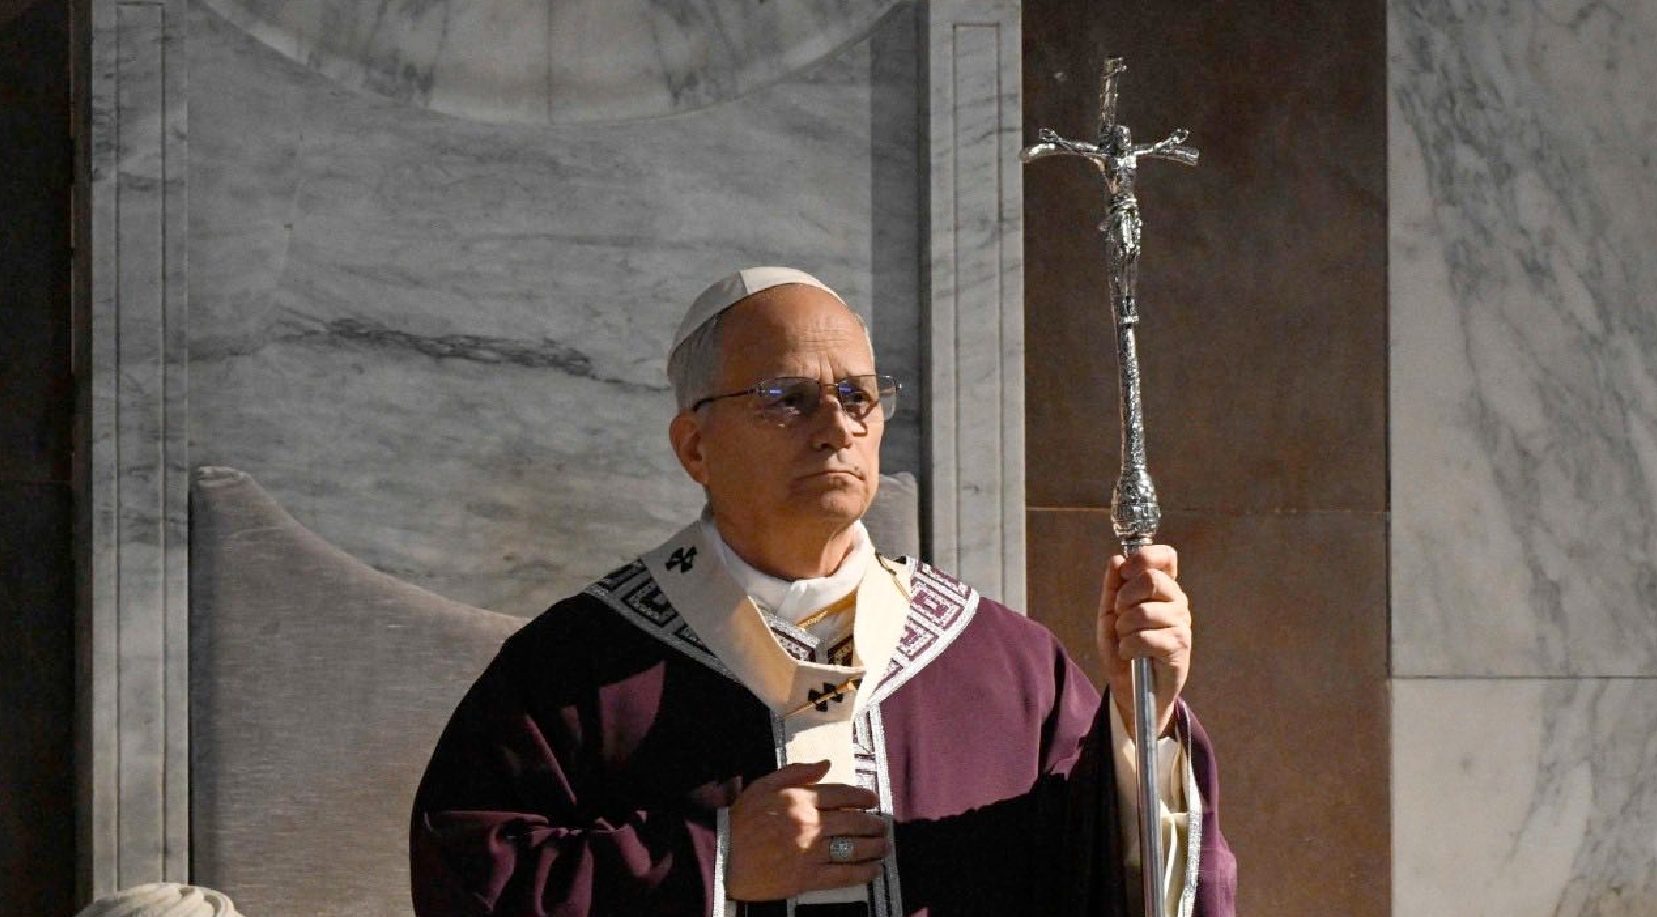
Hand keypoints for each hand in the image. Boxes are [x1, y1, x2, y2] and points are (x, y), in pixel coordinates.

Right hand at [725, 760, 888, 900]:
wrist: (720, 856)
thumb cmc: (739, 820)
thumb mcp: (764, 785)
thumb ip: (797, 773)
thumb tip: (826, 764)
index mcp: (800, 799)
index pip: (842, 795)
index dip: (863, 797)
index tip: (872, 801)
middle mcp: (809, 824)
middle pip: (854, 823)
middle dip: (874, 825)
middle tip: (882, 827)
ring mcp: (809, 852)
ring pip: (853, 849)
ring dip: (874, 848)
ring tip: (884, 847)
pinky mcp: (805, 878)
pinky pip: (842, 875)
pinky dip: (862, 874)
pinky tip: (874, 871)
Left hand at [1098, 544, 1191, 740]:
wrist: (1130, 689)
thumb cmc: (1122, 649)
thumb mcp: (1109, 615)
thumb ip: (1113, 587)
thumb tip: (1117, 559)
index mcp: (1162, 588)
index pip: (1165, 557)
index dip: (1143, 558)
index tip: (1126, 572)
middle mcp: (1176, 601)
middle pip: (1152, 579)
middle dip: (1124, 597)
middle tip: (1119, 616)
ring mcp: (1181, 623)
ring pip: (1145, 611)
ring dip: (1124, 627)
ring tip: (1125, 639)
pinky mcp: (1180, 647)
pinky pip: (1147, 637)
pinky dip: (1129, 646)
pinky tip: (1130, 654)